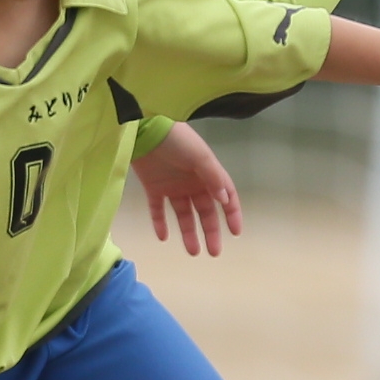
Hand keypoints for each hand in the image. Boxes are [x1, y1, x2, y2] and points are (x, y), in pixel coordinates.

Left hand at [131, 122, 241, 255]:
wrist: (144, 128)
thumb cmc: (176, 140)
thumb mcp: (200, 156)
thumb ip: (212, 178)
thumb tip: (224, 200)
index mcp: (207, 174)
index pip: (225, 197)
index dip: (232, 214)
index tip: (235, 233)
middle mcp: (192, 182)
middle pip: (205, 211)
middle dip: (211, 232)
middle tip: (213, 252)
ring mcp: (172, 186)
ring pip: (184, 215)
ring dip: (189, 233)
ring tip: (193, 251)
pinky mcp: (153, 187)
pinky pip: (158, 210)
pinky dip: (160, 223)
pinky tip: (164, 237)